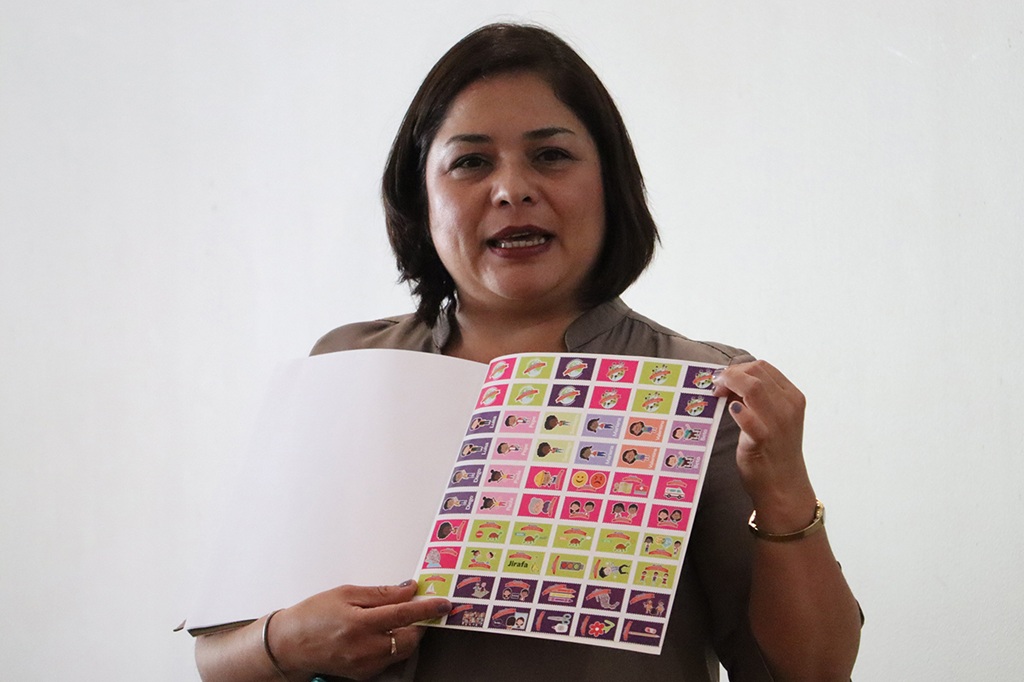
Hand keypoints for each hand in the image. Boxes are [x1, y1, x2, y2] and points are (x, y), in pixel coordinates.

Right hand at [271, 580, 449, 680]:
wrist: (290, 644)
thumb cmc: (313, 615)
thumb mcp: (346, 593)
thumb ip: (381, 593)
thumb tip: (408, 590)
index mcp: (359, 624)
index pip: (404, 615)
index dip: (428, 608)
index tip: (443, 603)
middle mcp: (364, 648)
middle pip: (409, 638)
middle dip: (420, 623)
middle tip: (420, 608)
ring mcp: (365, 665)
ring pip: (402, 651)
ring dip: (408, 635)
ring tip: (400, 619)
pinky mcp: (364, 674)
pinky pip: (390, 660)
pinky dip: (394, 646)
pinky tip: (385, 634)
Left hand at [712, 360, 816, 529]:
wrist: (783, 486)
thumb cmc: (774, 451)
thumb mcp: (773, 418)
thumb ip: (758, 399)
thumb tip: (730, 382)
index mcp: (793, 397)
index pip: (764, 367)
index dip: (739, 368)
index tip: (724, 378)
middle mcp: (789, 407)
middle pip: (756, 372)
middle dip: (731, 374)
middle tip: (716, 385)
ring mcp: (777, 423)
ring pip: (752, 386)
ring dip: (729, 384)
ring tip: (717, 394)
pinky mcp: (762, 439)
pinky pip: (746, 416)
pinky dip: (735, 410)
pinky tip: (730, 412)